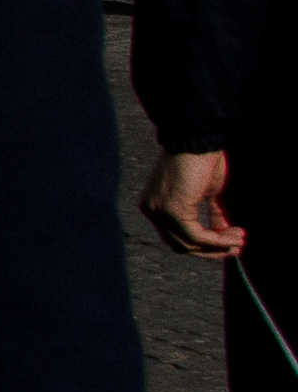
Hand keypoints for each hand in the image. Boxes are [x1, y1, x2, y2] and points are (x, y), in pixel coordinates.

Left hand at [150, 145, 249, 259]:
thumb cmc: (204, 161)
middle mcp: (152, 210)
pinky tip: (234, 236)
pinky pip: (196, 236)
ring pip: (189, 244)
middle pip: (181, 245)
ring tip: (240, 239)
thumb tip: (224, 238)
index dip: (205, 246)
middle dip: (211, 251)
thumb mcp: (210, 194)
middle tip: (237, 248)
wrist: (199, 140)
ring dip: (218, 247)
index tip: (231, 244)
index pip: (176, 238)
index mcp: (155, 205)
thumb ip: (214, 217)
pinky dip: (217, 240)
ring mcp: (159, 211)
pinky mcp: (172, 210)